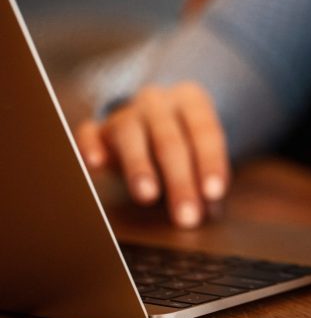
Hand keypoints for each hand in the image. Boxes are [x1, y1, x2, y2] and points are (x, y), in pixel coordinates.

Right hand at [75, 82, 229, 228]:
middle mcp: (157, 102)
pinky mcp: (97, 128)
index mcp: (191, 100)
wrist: (151, 118)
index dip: (210, 162)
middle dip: (179, 181)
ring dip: (139, 167)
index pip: (205, 131)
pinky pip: (89, 134)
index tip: (214, 194)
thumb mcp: (201, 150)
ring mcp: (125, 112)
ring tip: (148, 196)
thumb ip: (205, 177)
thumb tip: (209, 211)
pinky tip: (95, 165)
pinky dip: (90, 147)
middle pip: (169, 141)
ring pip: (130, 135)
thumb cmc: (186, 140)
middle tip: (187, 217)